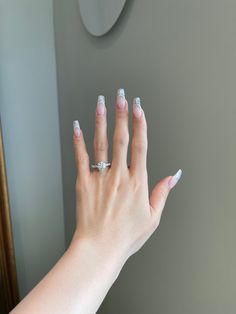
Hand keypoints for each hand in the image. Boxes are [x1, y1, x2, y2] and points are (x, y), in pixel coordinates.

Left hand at [71, 89, 181, 261]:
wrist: (99, 248)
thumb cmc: (125, 236)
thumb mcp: (152, 217)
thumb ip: (162, 193)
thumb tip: (174, 176)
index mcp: (136, 183)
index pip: (140, 146)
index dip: (140, 124)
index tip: (139, 108)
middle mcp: (118, 176)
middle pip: (120, 139)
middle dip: (121, 114)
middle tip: (121, 95)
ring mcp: (99, 178)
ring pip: (101, 143)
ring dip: (102, 121)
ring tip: (101, 102)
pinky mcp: (83, 183)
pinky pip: (80, 158)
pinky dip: (78, 141)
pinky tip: (77, 126)